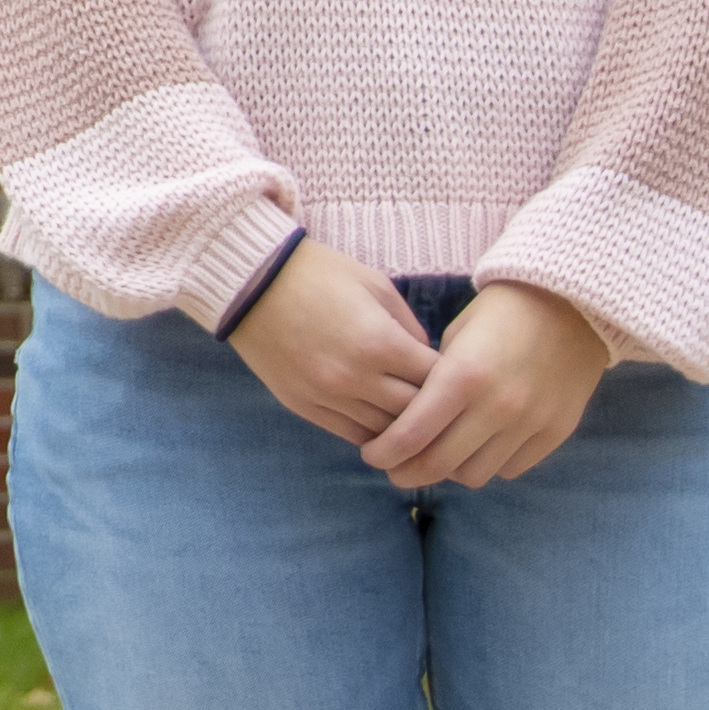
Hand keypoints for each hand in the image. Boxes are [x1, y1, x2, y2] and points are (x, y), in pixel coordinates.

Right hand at [224, 238, 437, 447]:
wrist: (250, 280)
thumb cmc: (318, 274)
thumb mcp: (376, 285)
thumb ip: (409, 326)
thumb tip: (429, 361)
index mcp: (380, 342)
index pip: (437, 381)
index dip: (454, 381)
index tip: (458, 377)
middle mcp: (357, 377)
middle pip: (416, 414)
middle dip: (435, 409)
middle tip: (444, 404)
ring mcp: (328, 396)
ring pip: (386, 433)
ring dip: (404, 428)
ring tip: (416, 419)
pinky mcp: (304, 406)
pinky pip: (352, 435)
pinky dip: (373, 433)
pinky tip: (383, 424)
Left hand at [358, 280, 609, 492]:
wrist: (571, 303)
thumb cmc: (501, 313)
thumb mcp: (455, 337)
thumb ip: (433, 380)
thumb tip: (407, 420)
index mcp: (462, 376)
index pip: (411, 435)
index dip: (385, 453)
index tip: (372, 455)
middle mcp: (497, 406)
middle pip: (439, 464)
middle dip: (408, 472)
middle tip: (396, 470)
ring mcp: (530, 423)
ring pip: (475, 474)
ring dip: (450, 471)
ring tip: (439, 457)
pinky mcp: (556, 432)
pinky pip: (511, 469)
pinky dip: (488, 464)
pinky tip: (478, 448)